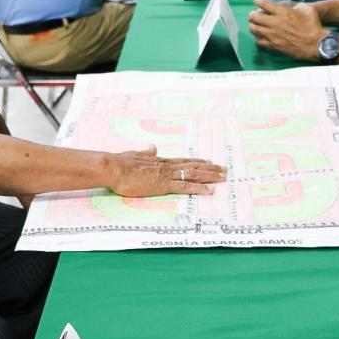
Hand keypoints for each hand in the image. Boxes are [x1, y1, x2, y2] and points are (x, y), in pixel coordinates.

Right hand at [109, 146, 226, 196]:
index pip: (183, 161)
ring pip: (194, 174)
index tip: (209, 162)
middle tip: (224, 170)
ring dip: (210, 176)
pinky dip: (199, 188)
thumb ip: (145, 153)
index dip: (197, 162)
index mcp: (160, 161)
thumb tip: (152, 147)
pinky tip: (210, 190)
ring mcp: (167, 175)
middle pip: (193, 166)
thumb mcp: (134, 155)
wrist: (114, 167)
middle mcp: (167, 166)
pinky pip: (186, 186)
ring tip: (223, 177)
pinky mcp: (164, 185)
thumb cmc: (120, 163)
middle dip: (210, 168)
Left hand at [248, 0, 324, 60]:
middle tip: (255, 15)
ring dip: (254, 26)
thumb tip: (290, 6)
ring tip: (258, 26)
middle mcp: (275, 23)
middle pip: (253, 16)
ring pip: (253, 29)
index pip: (262, 3)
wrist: (316, 44)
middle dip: (253, 14)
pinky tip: (263, 36)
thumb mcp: (307, 9)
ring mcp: (273, 35)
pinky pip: (259, 41)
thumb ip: (295, 5)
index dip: (257, 0)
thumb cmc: (313, 26)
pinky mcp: (273, 46)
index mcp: (282, 12)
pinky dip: (259, 38)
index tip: (257, 1)